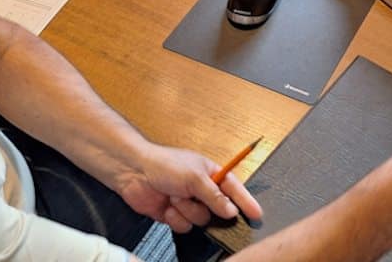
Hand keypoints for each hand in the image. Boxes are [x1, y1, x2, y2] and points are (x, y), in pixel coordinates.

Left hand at [115, 144, 262, 232]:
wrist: (134, 173)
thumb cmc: (164, 163)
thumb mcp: (194, 177)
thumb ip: (215, 195)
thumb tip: (231, 210)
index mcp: (211, 173)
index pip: (235, 188)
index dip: (246, 201)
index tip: (257, 213)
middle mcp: (202, 189)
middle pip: (218, 210)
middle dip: (206, 206)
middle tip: (196, 198)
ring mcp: (189, 203)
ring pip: (201, 220)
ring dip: (186, 210)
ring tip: (175, 197)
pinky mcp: (176, 215)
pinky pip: (185, 226)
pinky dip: (175, 218)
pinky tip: (167, 207)